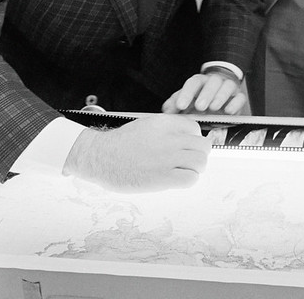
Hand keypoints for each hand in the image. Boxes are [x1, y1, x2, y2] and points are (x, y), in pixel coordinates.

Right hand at [62, 114, 210, 191]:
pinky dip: (188, 180)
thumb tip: (189, 136)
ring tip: (185, 171)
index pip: (195, 128)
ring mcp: (166, 158)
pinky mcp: (162, 177)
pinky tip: (178, 180)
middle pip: (203, 145)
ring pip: (200, 162)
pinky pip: (191, 179)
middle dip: (199, 154)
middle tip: (190, 161)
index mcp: (165, 123)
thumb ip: (168, 128)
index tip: (187, 147)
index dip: (194, 139)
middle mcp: (169, 138)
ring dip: (196, 168)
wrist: (100, 157)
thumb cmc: (122, 143)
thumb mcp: (147, 124)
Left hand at [162, 69, 246, 114]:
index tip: (181, 105)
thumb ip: (175, 104)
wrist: (218, 94)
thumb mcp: (186, 100)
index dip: (186, 93)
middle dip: (206, 94)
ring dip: (220, 96)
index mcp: (200, 82)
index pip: (193, 82)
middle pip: (212, 82)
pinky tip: (229, 111)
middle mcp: (214, 82)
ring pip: (227, 86)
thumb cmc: (199, 98)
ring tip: (214, 108)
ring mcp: (228, 88)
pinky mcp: (238, 97)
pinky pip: (240, 97)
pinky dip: (235, 103)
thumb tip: (167, 110)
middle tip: (200, 107)